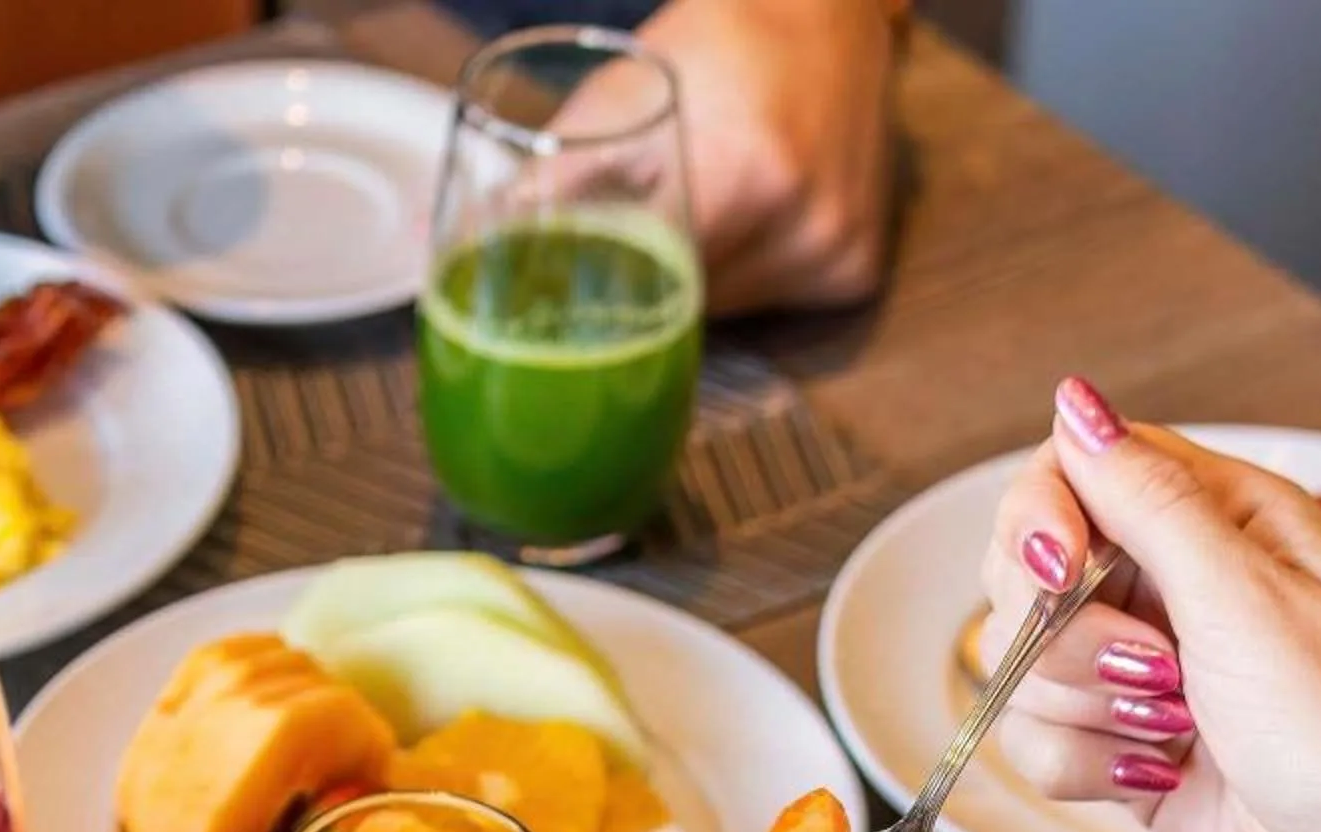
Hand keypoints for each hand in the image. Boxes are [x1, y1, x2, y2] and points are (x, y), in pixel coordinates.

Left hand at [572, 0, 896, 314]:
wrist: (825, 14)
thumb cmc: (710, 47)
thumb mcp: (614, 99)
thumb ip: (543, 182)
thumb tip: (462, 250)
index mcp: (744, 178)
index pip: (641, 287)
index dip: (594, 293)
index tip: (560, 293)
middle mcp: (806, 225)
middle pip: (679, 308)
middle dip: (636, 289)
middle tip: (609, 259)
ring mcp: (839, 252)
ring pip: (721, 312)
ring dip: (687, 285)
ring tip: (688, 218)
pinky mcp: (857, 270)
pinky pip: (768, 304)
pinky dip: (738, 278)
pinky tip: (740, 224)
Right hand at [983, 377, 1320, 831]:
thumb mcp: (1246, 600)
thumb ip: (1146, 500)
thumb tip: (1078, 405)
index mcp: (1221, 519)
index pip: (1073, 472)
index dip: (1041, 522)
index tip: (1055, 574)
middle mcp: (1174, 585)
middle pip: (1027, 574)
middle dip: (1062, 638)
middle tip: (1149, 673)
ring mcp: (1141, 672)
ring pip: (1021, 669)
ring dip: (1081, 715)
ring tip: (1172, 734)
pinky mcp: (1120, 746)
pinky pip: (1036, 743)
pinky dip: (1083, 770)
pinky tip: (1155, 778)